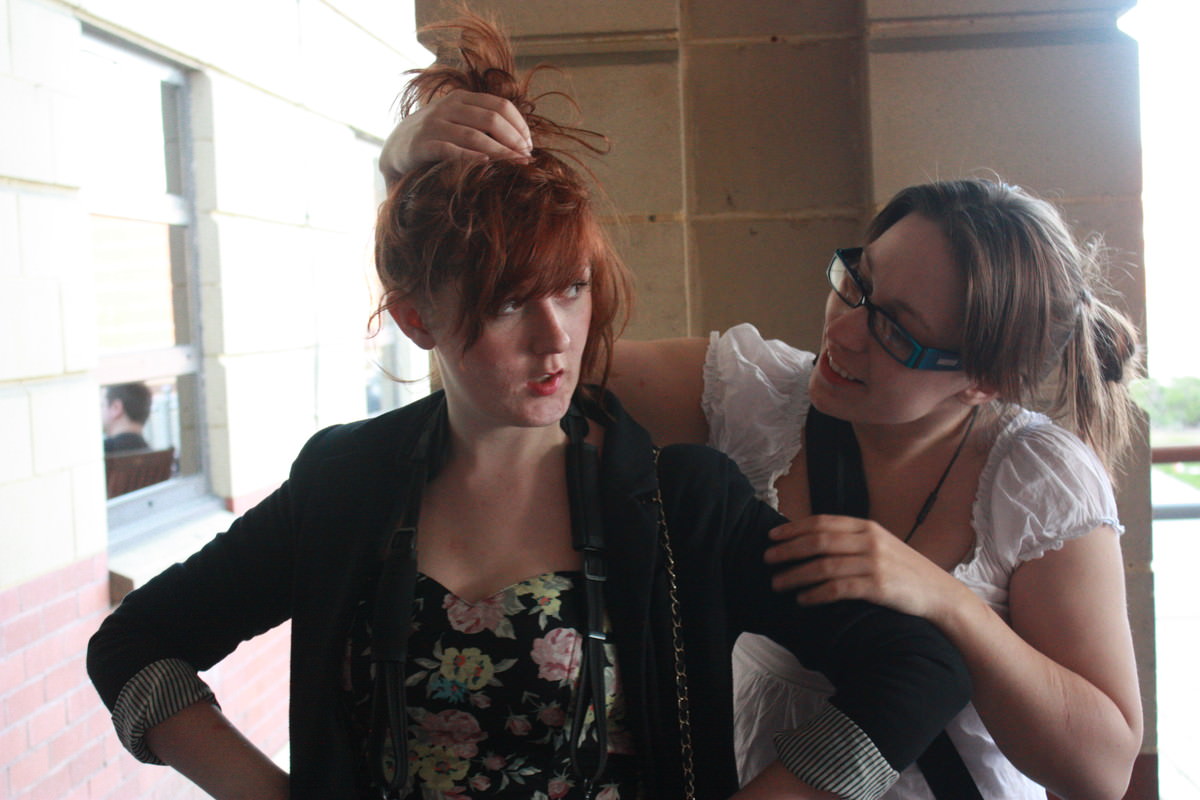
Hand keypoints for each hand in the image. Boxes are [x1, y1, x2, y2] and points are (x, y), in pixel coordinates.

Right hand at [380, 90, 531, 182]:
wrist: (396, 147)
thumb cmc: (437, 136)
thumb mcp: (458, 120)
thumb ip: (482, 122)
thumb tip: (522, 139)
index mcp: (462, 98)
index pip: (500, 105)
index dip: (519, 125)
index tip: (530, 145)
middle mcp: (448, 107)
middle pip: (491, 118)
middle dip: (513, 139)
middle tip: (526, 157)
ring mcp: (434, 125)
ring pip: (474, 135)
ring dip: (500, 151)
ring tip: (516, 164)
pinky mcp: (423, 145)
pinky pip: (451, 151)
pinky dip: (471, 157)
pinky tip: (487, 165)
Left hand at [764, 515, 956, 620]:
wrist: (939, 593)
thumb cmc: (904, 571)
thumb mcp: (881, 545)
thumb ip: (852, 540)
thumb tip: (813, 542)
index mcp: (867, 527)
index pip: (822, 523)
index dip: (794, 529)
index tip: (772, 536)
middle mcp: (869, 541)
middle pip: (818, 542)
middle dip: (788, 550)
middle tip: (768, 559)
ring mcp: (874, 564)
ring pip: (823, 566)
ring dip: (796, 575)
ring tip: (778, 583)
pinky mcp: (878, 587)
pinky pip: (838, 589)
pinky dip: (816, 594)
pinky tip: (803, 599)